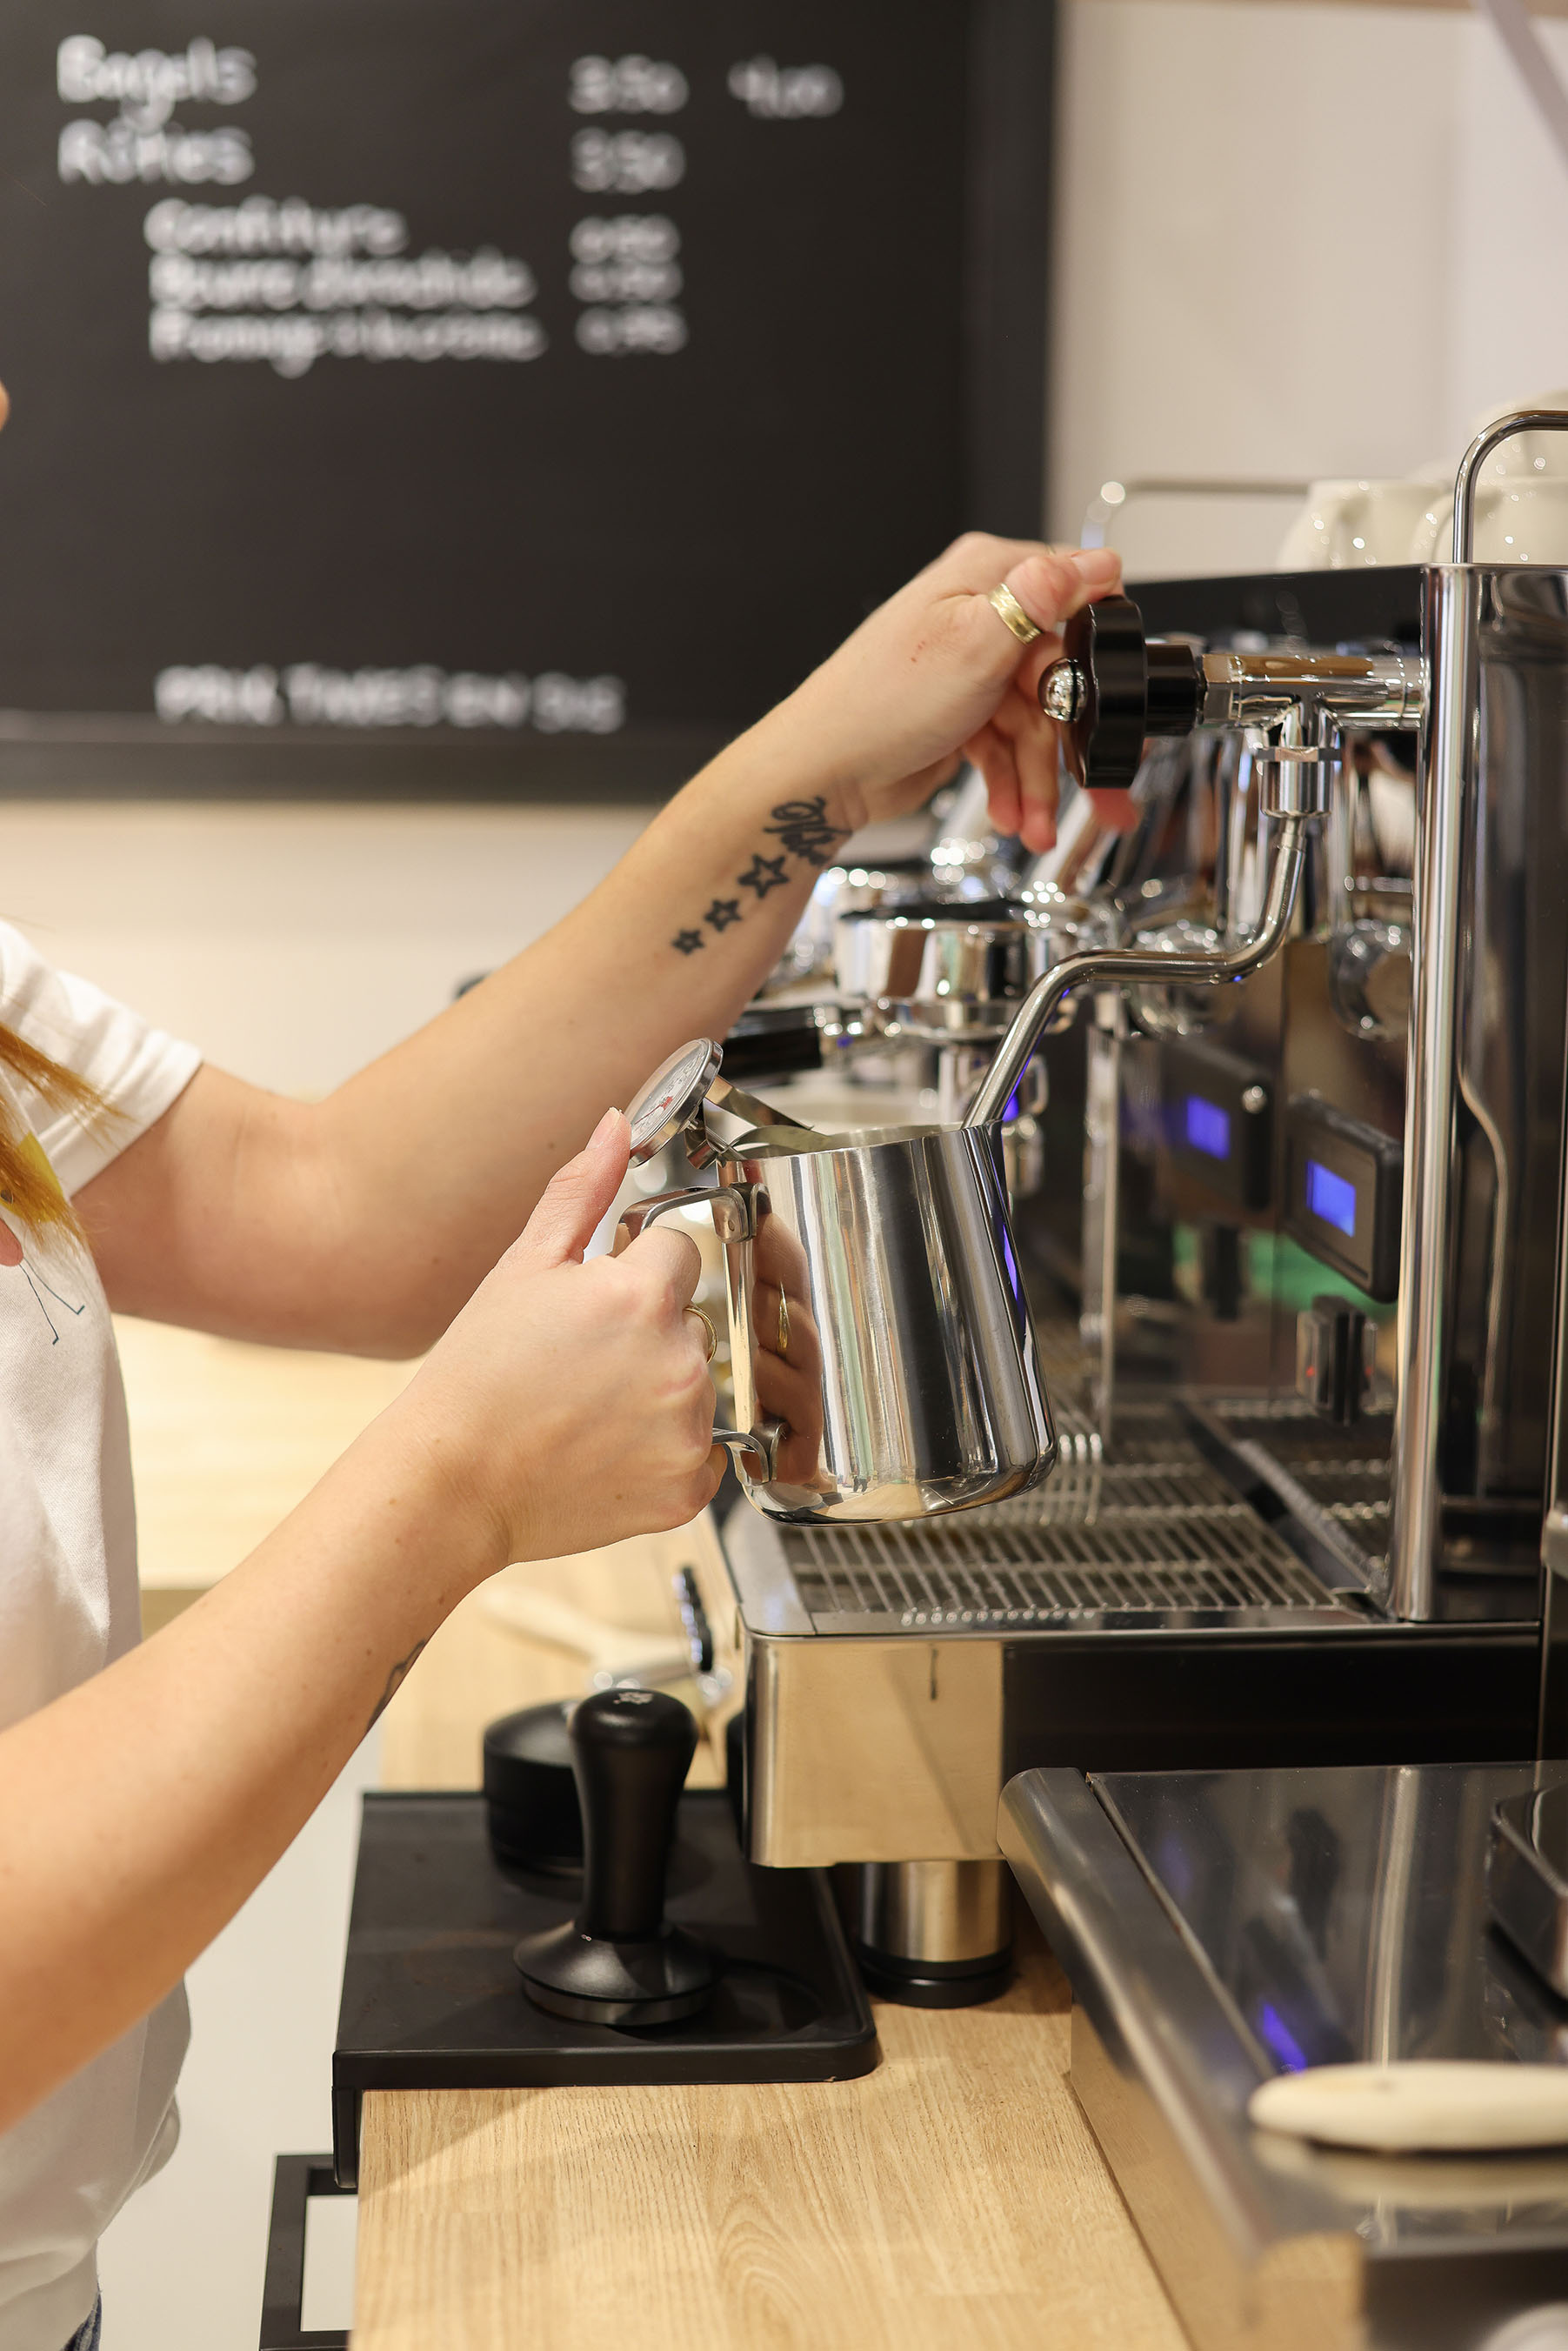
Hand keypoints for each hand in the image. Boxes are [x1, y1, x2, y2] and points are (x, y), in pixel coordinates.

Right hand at [390, 1109, 722, 1569]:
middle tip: (583, 1362)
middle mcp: (677, 1362)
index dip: (640, 1271)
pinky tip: (608, 1450)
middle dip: (653, 1332)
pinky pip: (703, 1454)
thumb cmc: (475, 1378)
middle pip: (695, 1320)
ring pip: (702, 1385)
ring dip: (662, 1391)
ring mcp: (687, 1431)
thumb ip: (582, 1193)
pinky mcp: (686, 1490)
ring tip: (590, 1409)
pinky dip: (666, 1454)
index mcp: (639, 1297)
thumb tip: (617, 1125)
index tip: (599, 1304)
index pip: (683, 1251)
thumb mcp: (521, 1269)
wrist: (451, 1484)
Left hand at [771, 532, 1125, 853]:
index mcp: (983, 578)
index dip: (1098, 647)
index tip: (1114, 694)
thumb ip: (1040, 600)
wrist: (823, 773)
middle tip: (1096, 787)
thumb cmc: (878, 703)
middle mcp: (979, 616)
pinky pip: (1008, 748)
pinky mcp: (963, 713)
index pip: (1073, 591)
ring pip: (1037, 723)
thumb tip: (1096, 557)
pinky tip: (1012, 814)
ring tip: (1038, 822)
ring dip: (1041, 780)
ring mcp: (971, 668)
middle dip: (1073, 740)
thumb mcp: (973, 644)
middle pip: (1060, 673)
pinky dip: (1013, 785)